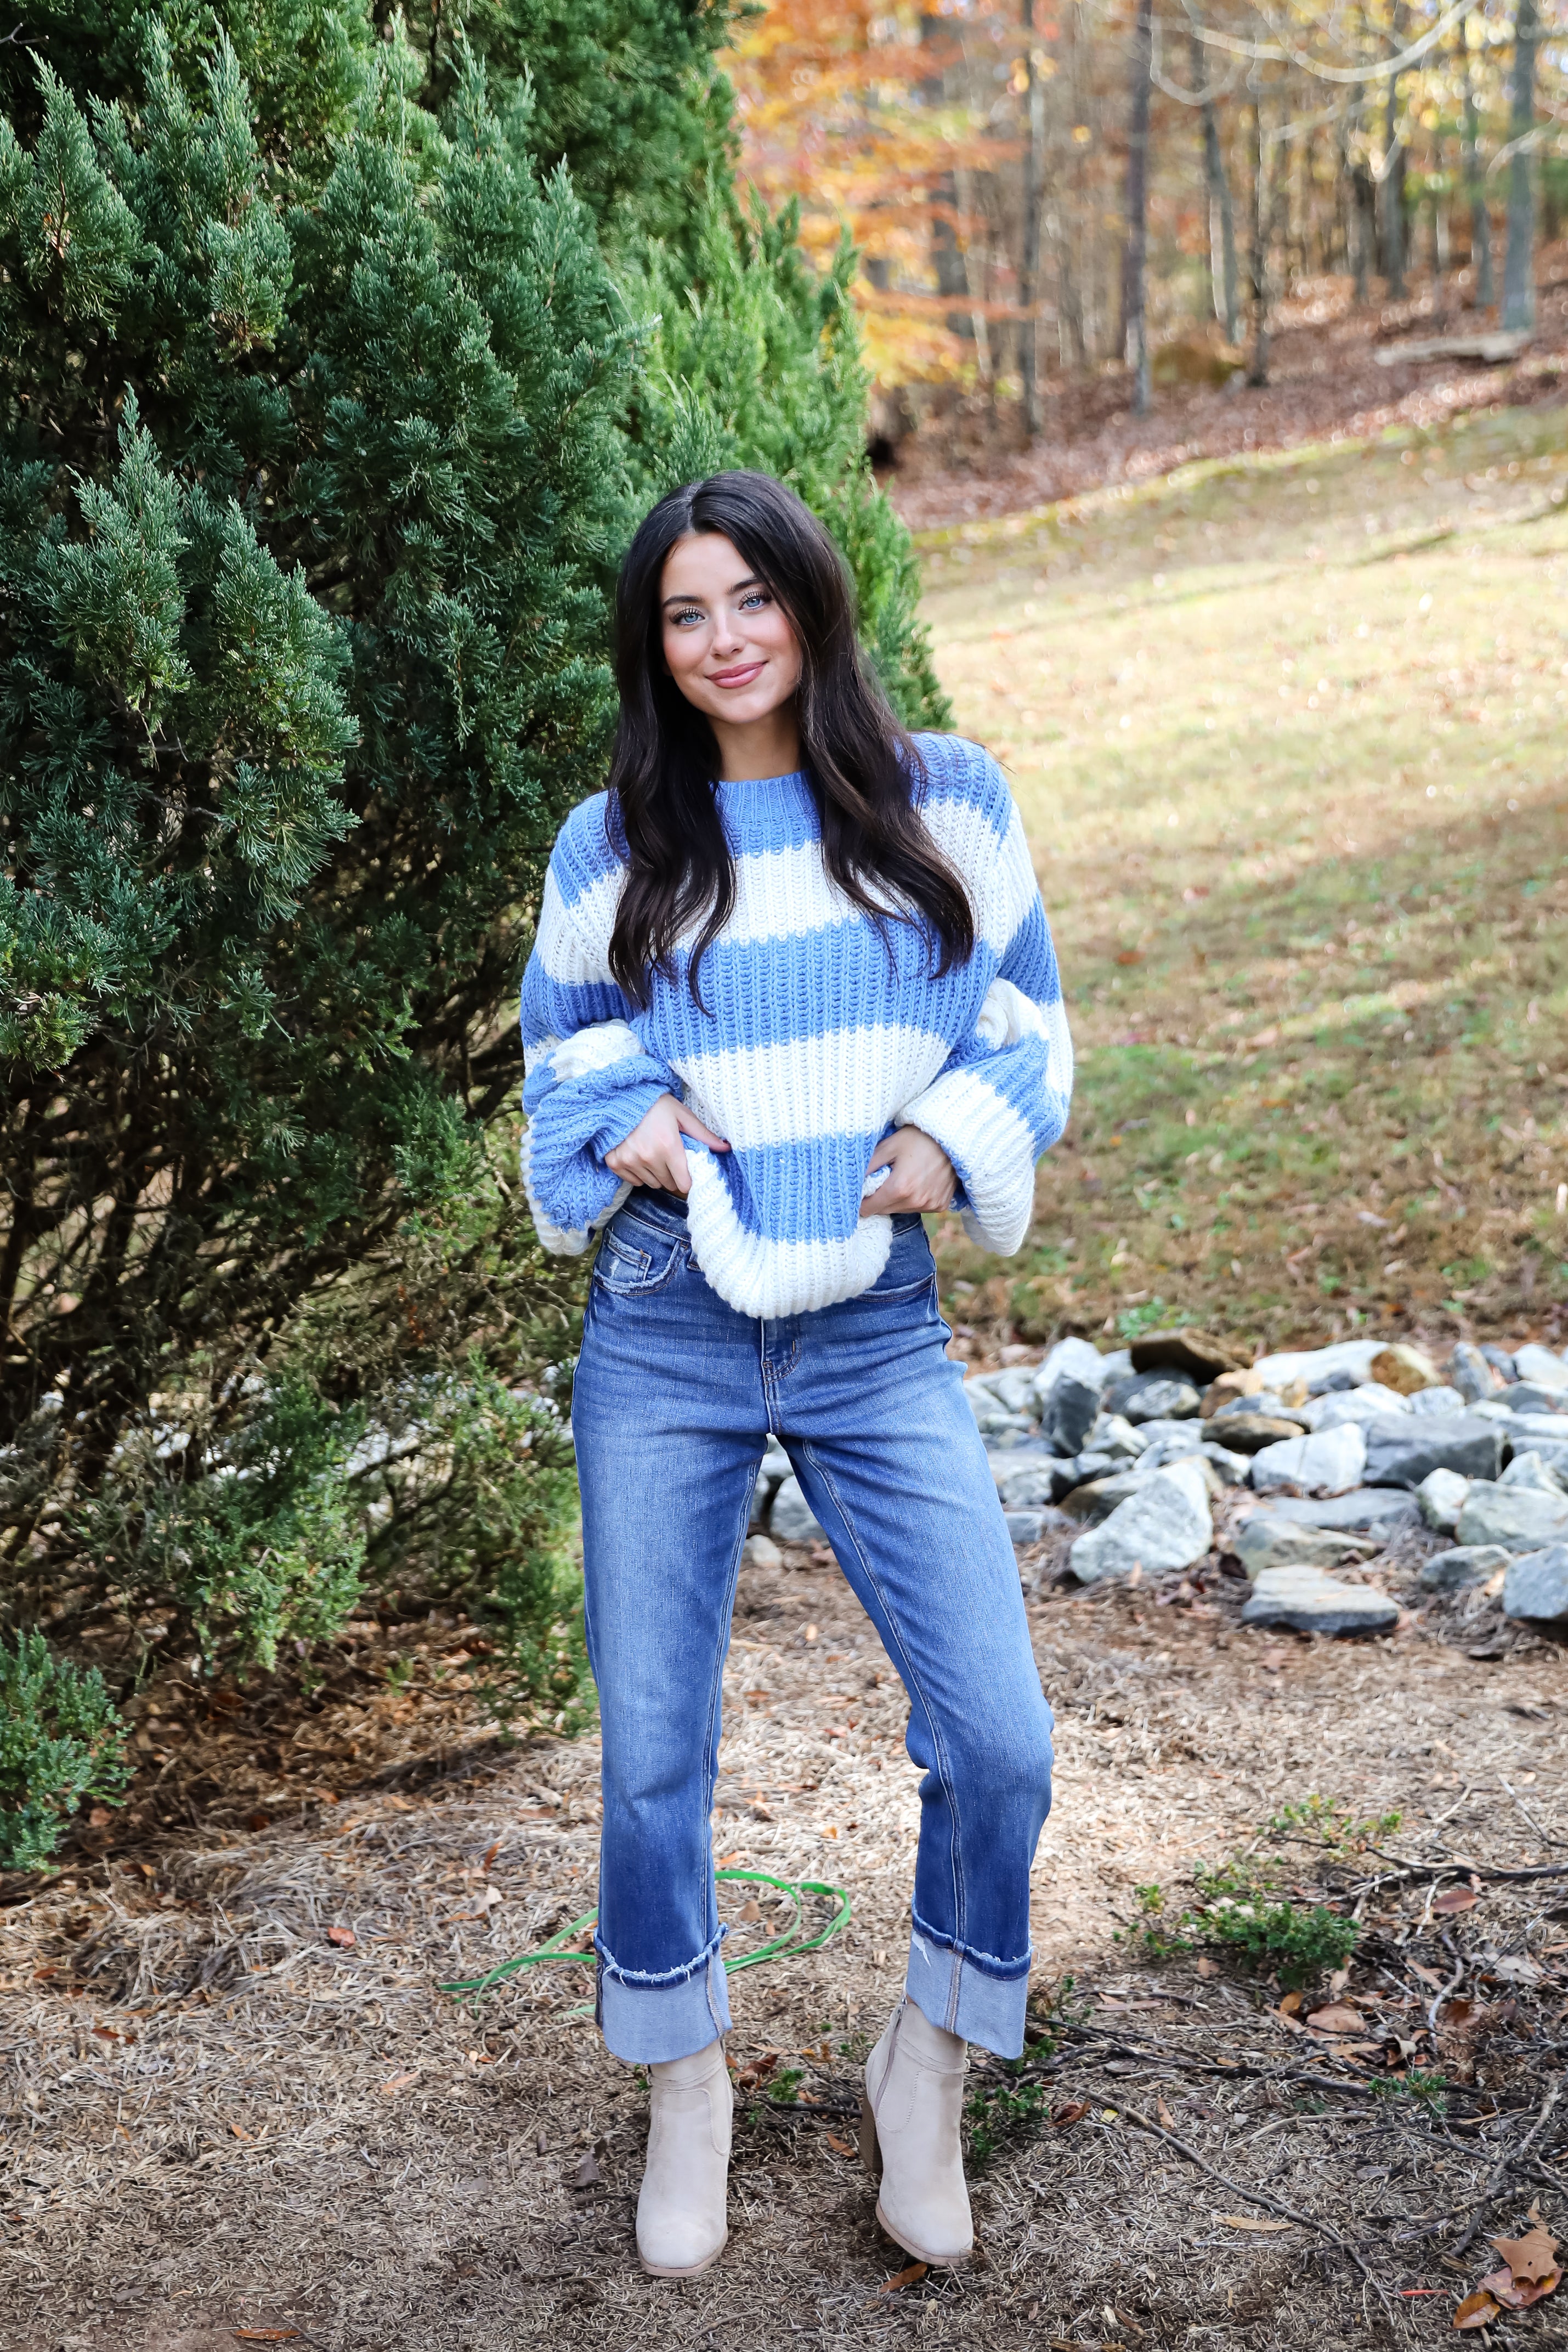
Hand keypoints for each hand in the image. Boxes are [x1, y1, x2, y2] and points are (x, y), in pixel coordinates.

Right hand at [604, 1092, 728, 1195]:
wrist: (621, 1097)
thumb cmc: (655, 1105)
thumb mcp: (682, 1115)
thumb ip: (703, 1135)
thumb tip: (726, 1148)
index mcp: (668, 1145)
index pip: (683, 1183)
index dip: (687, 1179)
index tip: (686, 1172)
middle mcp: (648, 1156)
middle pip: (668, 1184)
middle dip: (672, 1175)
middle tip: (669, 1158)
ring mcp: (629, 1161)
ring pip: (651, 1183)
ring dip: (656, 1175)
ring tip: (654, 1155)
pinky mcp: (615, 1162)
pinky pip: (634, 1181)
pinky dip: (639, 1173)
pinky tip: (639, 1156)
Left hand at [860, 1126, 955, 1215]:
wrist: (953, 1138)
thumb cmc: (919, 1138)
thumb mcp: (889, 1146)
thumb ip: (869, 1165)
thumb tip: (852, 1181)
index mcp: (899, 1188)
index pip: (868, 1208)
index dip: (862, 1200)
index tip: (863, 1189)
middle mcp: (915, 1201)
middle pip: (884, 1211)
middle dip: (878, 1198)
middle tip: (882, 1179)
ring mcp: (929, 1205)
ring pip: (901, 1210)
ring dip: (896, 1200)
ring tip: (902, 1178)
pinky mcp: (940, 1205)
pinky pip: (918, 1208)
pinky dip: (913, 1199)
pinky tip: (917, 1182)